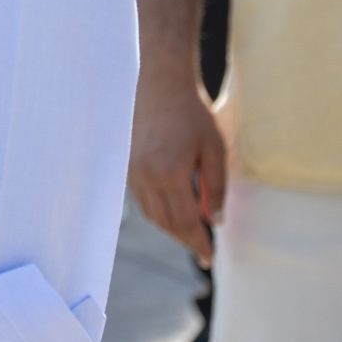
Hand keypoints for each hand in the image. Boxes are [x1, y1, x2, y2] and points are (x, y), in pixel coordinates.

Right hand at [128, 65, 228, 264]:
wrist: (158, 83)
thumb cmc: (191, 113)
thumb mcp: (214, 149)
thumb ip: (215, 187)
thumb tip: (214, 220)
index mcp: (169, 173)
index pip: (185, 221)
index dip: (198, 243)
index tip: (209, 258)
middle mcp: (145, 176)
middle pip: (165, 222)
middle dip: (185, 239)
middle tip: (202, 250)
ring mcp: (132, 170)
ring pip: (150, 213)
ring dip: (170, 228)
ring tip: (189, 233)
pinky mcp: (126, 163)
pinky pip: (141, 198)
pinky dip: (157, 210)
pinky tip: (172, 209)